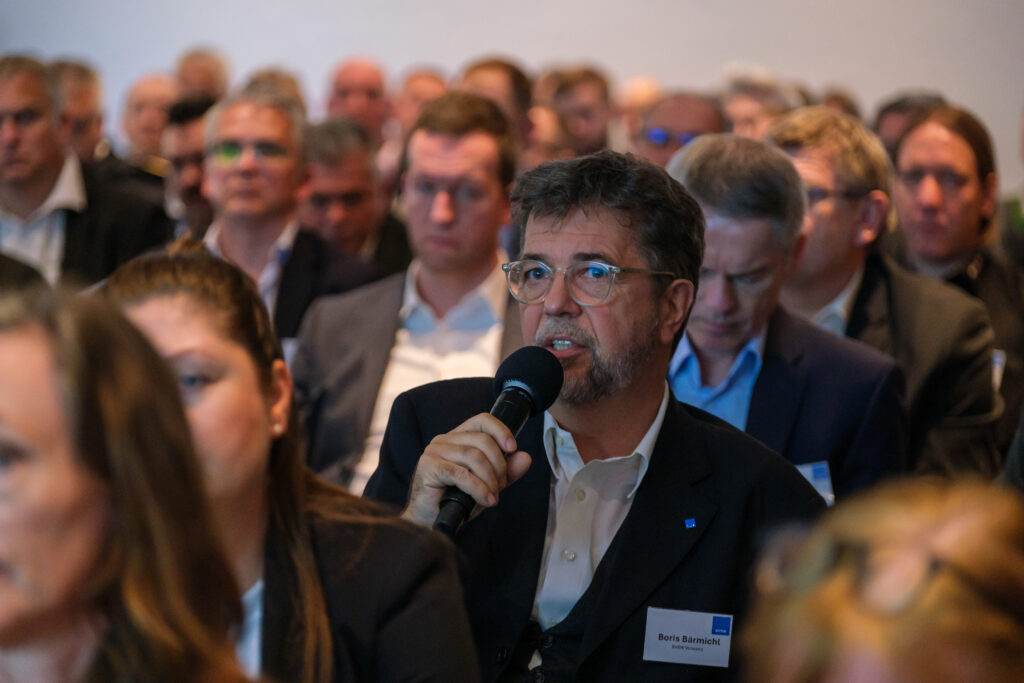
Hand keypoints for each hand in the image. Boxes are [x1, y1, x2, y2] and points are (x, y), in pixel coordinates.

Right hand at [401, 413, 531, 526]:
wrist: (429, 522)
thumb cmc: (455, 500)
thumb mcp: (488, 484)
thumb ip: (506, 470)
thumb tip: (525, 457)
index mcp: (457, 437)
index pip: (482, 420)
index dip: (501, 430)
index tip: (513, 448)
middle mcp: (444, 440)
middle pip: (482, 440)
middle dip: (499, 465)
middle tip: (501, 486)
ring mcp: (434, 452)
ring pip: (474, 456)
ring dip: (490, 479)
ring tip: (493, 496)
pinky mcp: (429, 467)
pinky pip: (461, 474)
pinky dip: (478, 488)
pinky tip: (486, 500)